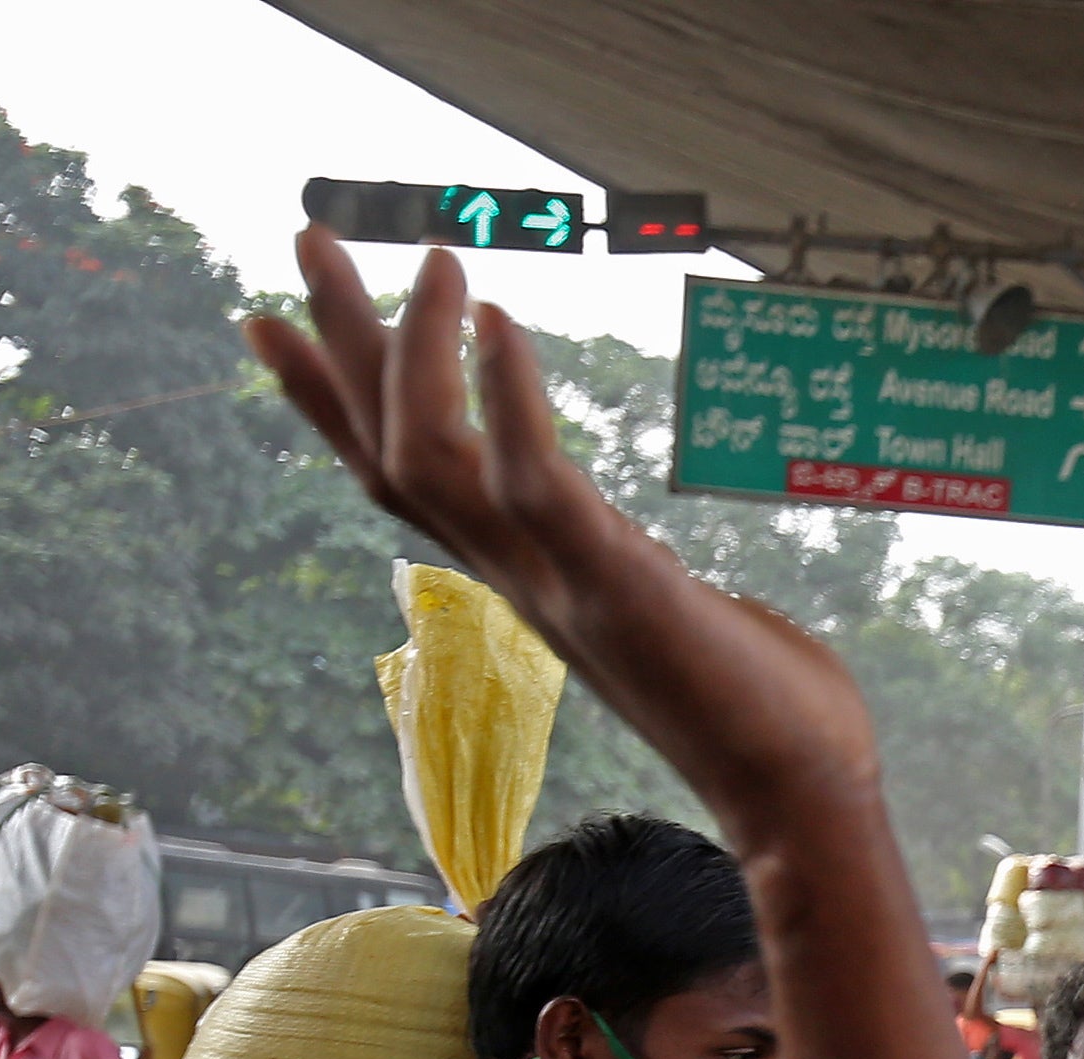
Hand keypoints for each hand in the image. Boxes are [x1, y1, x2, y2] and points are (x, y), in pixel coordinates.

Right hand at [244, 232, 883, 819]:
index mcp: (531, 577)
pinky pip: (532, 483)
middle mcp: (521, 577)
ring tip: (437, 259)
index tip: (276, 323)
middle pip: (387, 451)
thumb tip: (683, 586)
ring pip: (428, 461)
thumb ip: (650, 584)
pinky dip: (510, 399)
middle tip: (305, 234)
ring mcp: (558, 583)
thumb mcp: (680, 621)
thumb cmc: (770, 714)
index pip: (404, 478)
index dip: (332, 402)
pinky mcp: (614, 584)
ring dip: (414, 353)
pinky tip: (503, 321)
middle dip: (339, 343)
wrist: (807, 799)